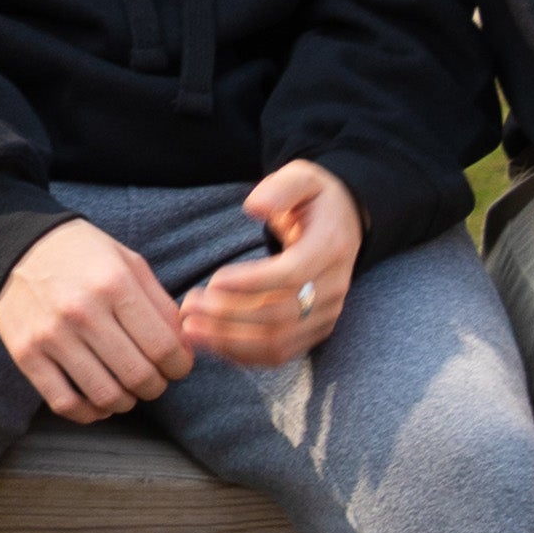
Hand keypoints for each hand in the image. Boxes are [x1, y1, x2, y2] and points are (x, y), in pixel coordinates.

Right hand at [0, 217, 194, 421]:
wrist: (16, 245)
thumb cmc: (82, 255)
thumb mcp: (129, 262)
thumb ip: (161, 304)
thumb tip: (185, 348)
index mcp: (114, 284)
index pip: (164, 347)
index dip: (180, 366)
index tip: (176, 365)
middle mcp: (82, 311)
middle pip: (138, 376)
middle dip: (156, 386)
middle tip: (153, 378)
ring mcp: (51, 335)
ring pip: (106, 396)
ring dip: (127, 401)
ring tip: (126, 389)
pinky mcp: (26, 354)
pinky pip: (65, 403)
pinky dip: (89, 413)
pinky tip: (97, 402)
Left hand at [179, 161, 362, 367]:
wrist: (345, 223)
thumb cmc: (314, 199)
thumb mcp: (302, 177)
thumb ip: (280, 188)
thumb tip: (253, 206)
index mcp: (330, 248)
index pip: (291, 274)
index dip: (251, 283)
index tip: (213, 281)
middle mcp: (333, 287)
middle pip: (281, 314)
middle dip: (230, 315)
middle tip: (188, 307)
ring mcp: (326, 314)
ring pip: (279, 341)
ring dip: (231, 341)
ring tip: (191, 329)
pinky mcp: (315, 331)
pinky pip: (280, 353)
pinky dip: (244, 354)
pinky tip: (211, 343)